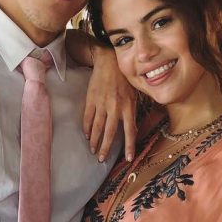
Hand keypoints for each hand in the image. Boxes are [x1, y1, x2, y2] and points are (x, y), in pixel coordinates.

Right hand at [83, 45, 136, 163]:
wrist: (109, 61)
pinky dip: (86, 128)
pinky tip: (87, 135)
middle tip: (101, 159)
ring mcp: (101, 104)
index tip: (129, 159)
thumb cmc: (124, 78)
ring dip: (94, 141)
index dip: (129, 146)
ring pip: (96, 127)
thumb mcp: (134, 94)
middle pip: (109, 133)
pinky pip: (87, 117)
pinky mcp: (91, 99)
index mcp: (128, 106)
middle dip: (105, 148)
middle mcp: (115, 107)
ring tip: (93, 150)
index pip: (130, 131)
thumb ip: (132, 111)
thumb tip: (132, 129)